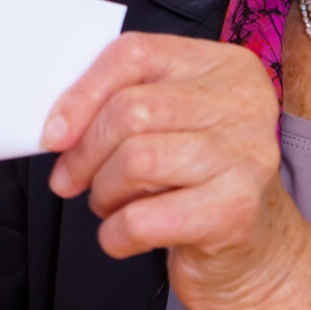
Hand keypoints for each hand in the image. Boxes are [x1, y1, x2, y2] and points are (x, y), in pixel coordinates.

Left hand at [41, 32, 310, 309]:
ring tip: (109, 205)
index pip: (135, 54)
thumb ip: (125, 105)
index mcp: (225, 66)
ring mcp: (246, 156)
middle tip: (70, 180)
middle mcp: (244, 103)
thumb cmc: (199, 184)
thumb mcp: (172, 126)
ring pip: (136, 161)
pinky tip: (123, 236)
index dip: (81, 94)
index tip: (53, 133)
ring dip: (103, 192)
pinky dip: (116, 233)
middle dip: (85, 152)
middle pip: (132, 110)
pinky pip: (144, 218)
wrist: (257, 255)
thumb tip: (57, 126)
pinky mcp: (236, 211)